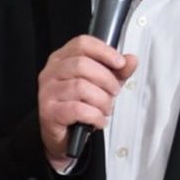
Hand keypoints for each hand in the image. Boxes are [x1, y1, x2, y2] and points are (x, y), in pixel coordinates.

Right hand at [37, 35, 136, 169]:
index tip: (120, 63)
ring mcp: (47, 92)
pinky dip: (95, 115)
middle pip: (82, 64)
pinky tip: (98, 120)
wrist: (65, 135)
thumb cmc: (80, 104)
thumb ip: (118, 71)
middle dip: (106, 79)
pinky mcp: (49, 112)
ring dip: (102, 100)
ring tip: (106, 108)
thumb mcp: (102, 84)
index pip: (82, 43)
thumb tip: (131, 60)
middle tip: (114, 91)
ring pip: (81, 87)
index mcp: (62, 59)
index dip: (104, 51)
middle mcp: (51, 72)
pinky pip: (78, 109)